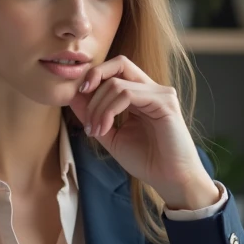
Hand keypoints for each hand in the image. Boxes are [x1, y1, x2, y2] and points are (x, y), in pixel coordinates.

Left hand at [67, 55, 217, 210]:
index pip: (115, 69)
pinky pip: (127, 95)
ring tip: (95, 131)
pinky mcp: (164, 103)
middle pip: (118, 63)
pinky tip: (105, 129)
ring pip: (117, 84)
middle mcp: (152, 89)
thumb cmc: (146, 160)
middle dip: (93, 83)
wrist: (170, 180)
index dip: (93, 77)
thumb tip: (73, 96)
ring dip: (98, 107)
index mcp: (141, 94)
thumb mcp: (110, 135)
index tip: (78, 97)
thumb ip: (94, 115)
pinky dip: (109, 111)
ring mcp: (160, 94)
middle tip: (84, 111)